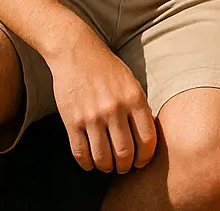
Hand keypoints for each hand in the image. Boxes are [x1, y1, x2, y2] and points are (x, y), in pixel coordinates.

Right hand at [46, 27, 156, 173]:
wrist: (76, 53)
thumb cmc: (107, 67)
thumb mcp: (131, 82)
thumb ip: (138, 106)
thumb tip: (144, 134)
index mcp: (134, 98)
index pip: (147, 138)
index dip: (146, 156)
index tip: (142, 161)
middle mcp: (115, 109)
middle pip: (125, 152)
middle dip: (127, 165)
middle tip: (125, 167)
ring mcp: (93, 117)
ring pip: (103, 157)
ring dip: (107, 167)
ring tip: (108, 166)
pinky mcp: (72, 121)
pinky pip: (81, 153)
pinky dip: (87, 164)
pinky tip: (90, 163)